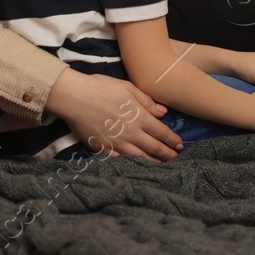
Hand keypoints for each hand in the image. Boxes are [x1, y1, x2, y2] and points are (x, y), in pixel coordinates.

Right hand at [46, 69, 181, 159]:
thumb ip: (147, 102)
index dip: (172, 140)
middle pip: (154, 147)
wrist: (74, 97)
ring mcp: (117, 143)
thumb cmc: (101, 88)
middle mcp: (131, 133)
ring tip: (161, 166)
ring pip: (140, 157)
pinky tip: (136, 166)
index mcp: (139, 117)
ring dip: (153, 162)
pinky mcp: (103, 148)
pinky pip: (120, 160)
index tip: (180, 146)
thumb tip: (163, 112)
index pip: (162, 133)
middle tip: (175, 159)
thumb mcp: (128, 88)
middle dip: (167, 154)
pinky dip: (131, 165)